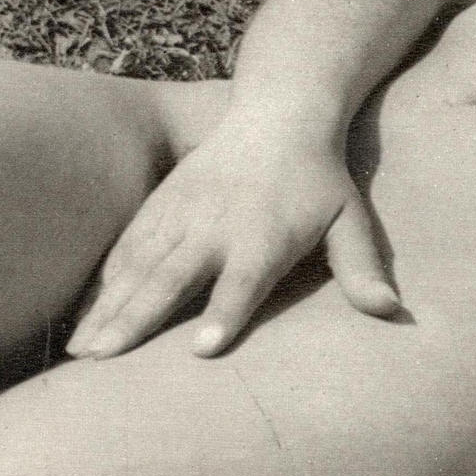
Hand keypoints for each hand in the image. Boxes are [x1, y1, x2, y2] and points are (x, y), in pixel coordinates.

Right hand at [66, 116, 399, 358]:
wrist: (279, 114)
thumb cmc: (320, 180)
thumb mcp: (352, 219)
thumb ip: (363, 267)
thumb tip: (392, 311)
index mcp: (266, 235)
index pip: (244, 280)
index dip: (226, 313)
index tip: (202, 349)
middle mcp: (217, 225)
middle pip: (175, 276)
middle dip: (138, 318)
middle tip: (103, 361)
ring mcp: (183, 212)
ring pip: (140, 264)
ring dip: (109, 307)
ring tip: (82, 351)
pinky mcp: (162, 204)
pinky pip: (128, 245)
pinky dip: (106, 280)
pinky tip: (85, 315)